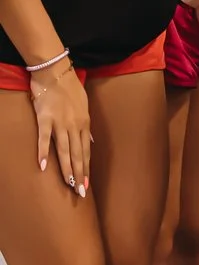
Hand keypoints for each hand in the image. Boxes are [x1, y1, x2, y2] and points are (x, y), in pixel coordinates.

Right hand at [27, 63, 91, 194]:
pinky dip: (43, 152)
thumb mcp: (84, 106)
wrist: (55, 72)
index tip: (87, 183)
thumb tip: (90, 140)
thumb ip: (86, 125)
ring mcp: (60, 123)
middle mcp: (75, 126)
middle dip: (79, 174)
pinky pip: (44, 138)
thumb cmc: (70, 89)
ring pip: (64, 150)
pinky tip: (43, 166)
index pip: (86, 151)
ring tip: (68, 184)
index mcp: (85, 124)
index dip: (86, 168)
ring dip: (66, 168)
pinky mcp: (45, 119)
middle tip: (80, 191)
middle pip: (77, 154)